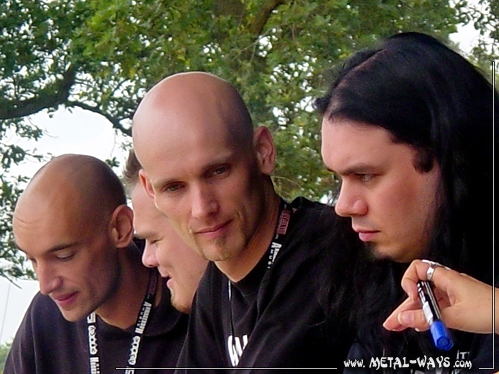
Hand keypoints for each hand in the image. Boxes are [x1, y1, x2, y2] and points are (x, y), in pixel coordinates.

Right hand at [383, 259, 497, 334]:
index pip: (417, 269)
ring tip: (400, 326)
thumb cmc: (489, 309)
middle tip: (393, 321)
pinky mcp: (455, 303)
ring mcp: (450, 293)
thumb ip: (425, 318)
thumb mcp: (453, 316)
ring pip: (425, 301)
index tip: (412, 298)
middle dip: (404, 306)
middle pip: (418, 291)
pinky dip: (426, 316)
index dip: (409, 282)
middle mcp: (446, 283)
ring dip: (413, 313)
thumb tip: (404, 318)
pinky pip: (435, 307)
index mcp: (445, 277)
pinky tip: (419, 324)